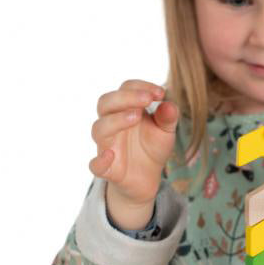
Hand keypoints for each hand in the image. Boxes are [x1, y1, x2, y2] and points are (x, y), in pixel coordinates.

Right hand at [89, 80, 178, 205]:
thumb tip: (168, 105)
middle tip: (147, 99)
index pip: (125, 88)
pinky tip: (111, 155)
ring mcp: (106, 145)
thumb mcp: (165, 130)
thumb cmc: (152, 147)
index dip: (140, 87)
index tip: (160, 93)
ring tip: (136, 117)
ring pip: (99, 128)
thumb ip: (168, 117)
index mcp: (124, 109)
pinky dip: (99, 161)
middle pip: (105, 102)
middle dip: (125, 97)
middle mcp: (111, 124)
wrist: (147, 177)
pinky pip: (95, 165)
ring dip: (116, 120)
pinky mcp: (107, 169)